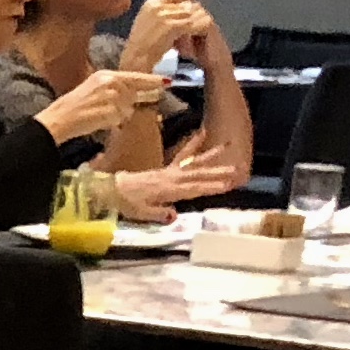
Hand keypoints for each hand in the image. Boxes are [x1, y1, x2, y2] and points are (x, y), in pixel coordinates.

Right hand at [39, 67, 168, 146]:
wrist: (59, 119)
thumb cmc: (74, 106)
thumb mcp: (93, 88)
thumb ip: (115, 87)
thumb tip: (138, 93)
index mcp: (106, 75)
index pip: (135, 76)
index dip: (151, 80)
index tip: (165, 82)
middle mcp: (111, 83)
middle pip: (133, 95)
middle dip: (127, 104)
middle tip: (108, 109)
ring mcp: (112, 97)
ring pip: (128, 108)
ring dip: (119, 115)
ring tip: (99, 115)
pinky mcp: (111, 111)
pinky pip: (121, 119)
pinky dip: (113, 123)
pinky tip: (99, 121)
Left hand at [108, 138, 246, 221]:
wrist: (112, 189)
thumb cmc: (127, 203)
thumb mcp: (141, 213)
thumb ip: (158, 213)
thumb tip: (174, 215)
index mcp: (167, 190)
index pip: (194, 189)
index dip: (211, 187)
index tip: (228, 185)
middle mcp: (171, 178)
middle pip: (198, 174)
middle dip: (218, 172)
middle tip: (236, 169)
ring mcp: (170, 172)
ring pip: (194, 162)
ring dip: (211, 156)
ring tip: (226, 145)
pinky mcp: (167, 169)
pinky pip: (183, 155)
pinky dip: (193, 144)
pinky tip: (202, 133)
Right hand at [114, 0, 215, 78]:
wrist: (137, 58)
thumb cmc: (141, 46)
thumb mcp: (148, 23)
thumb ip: (161, 14)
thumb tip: (181, 8)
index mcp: (149, 5)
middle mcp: (156, 6)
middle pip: (182, 5)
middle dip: (191, 14)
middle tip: (196, 23)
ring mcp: (163, 15)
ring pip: (188, 14)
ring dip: (195, 22)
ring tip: (199, 29)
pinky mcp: (171, 25)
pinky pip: (190, 24)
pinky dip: (196, 28)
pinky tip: (200, 33)